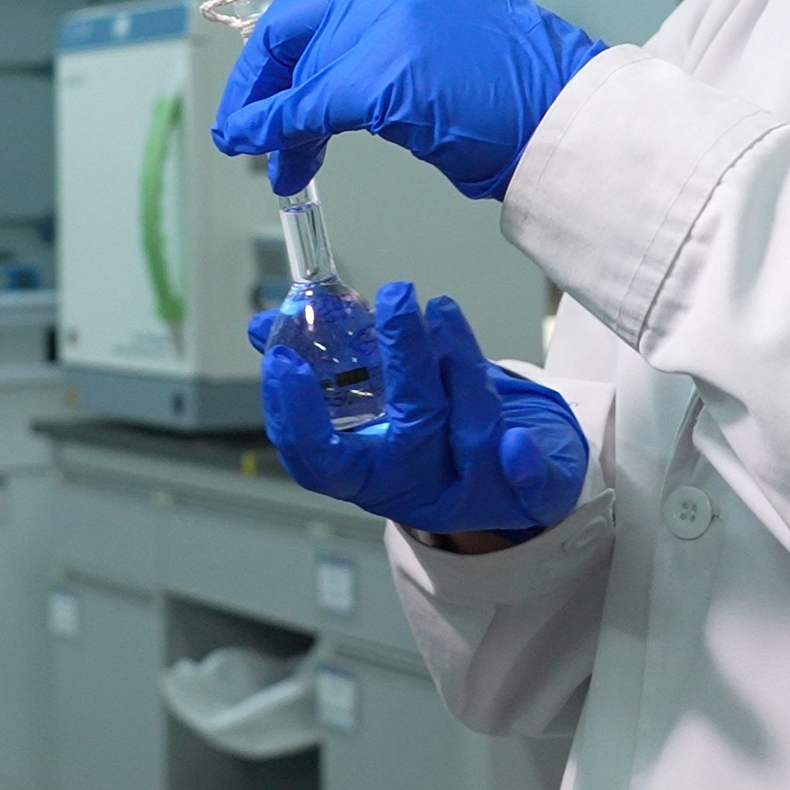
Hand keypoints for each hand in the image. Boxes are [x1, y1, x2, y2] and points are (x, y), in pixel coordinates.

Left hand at [153, 0, 605, 197]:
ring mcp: (377, 18)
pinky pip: (300, 111)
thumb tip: (293, 102)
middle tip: (247, 132)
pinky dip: (280, 137)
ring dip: (266, 120)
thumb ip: (357, 46)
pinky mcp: (374, 72)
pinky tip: (279, 159)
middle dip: (256, 84)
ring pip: (287, 70)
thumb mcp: (427, 38)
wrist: (561, 112)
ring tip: (273, 161)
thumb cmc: (507, 86)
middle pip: (280, 26)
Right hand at [254, 282, 586, 537]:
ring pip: (469, 432)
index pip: (320, 459)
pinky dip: (522, 463)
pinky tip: (519, 440)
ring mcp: (473, 490)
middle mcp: (416, 486)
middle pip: (410, 430)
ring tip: (442, 308)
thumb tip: (262, 327)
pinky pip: (527, 481)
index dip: (297, 416)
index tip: (285, 362)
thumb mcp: (367, 410)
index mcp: (367, 474)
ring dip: (461, 367)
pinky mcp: (525, 489)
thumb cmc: (422, 439)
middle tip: (395, 300)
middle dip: (405, 363)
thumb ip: (321, 365)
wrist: (498, 486)